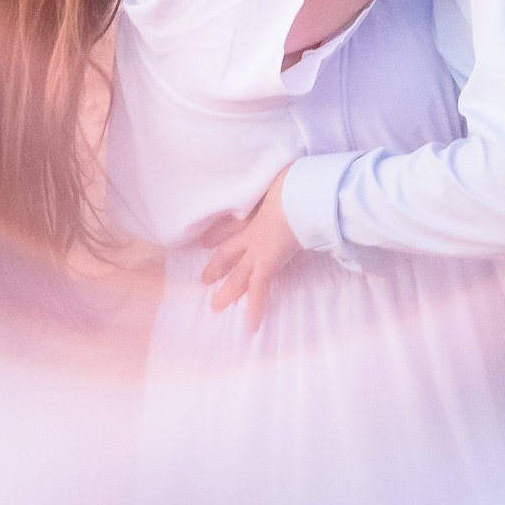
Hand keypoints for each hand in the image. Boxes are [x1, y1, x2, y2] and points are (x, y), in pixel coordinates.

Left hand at [199, 165, 301, 331]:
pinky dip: (255, 308)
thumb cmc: (296, 181)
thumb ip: (281, 184)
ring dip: (228, 290)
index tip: (206, 240)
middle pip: (229, 251)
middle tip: (205, 278)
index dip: (219, 232)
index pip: (233, 224)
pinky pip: (259, 290)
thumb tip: (287, 180)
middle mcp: (253, 230)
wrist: (299, 195)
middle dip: (218, 265)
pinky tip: (251, 327)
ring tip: (216, 305)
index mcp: (256, 208)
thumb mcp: (282, 177)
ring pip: (239, 274)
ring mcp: (258, 249)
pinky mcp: (267, 263)